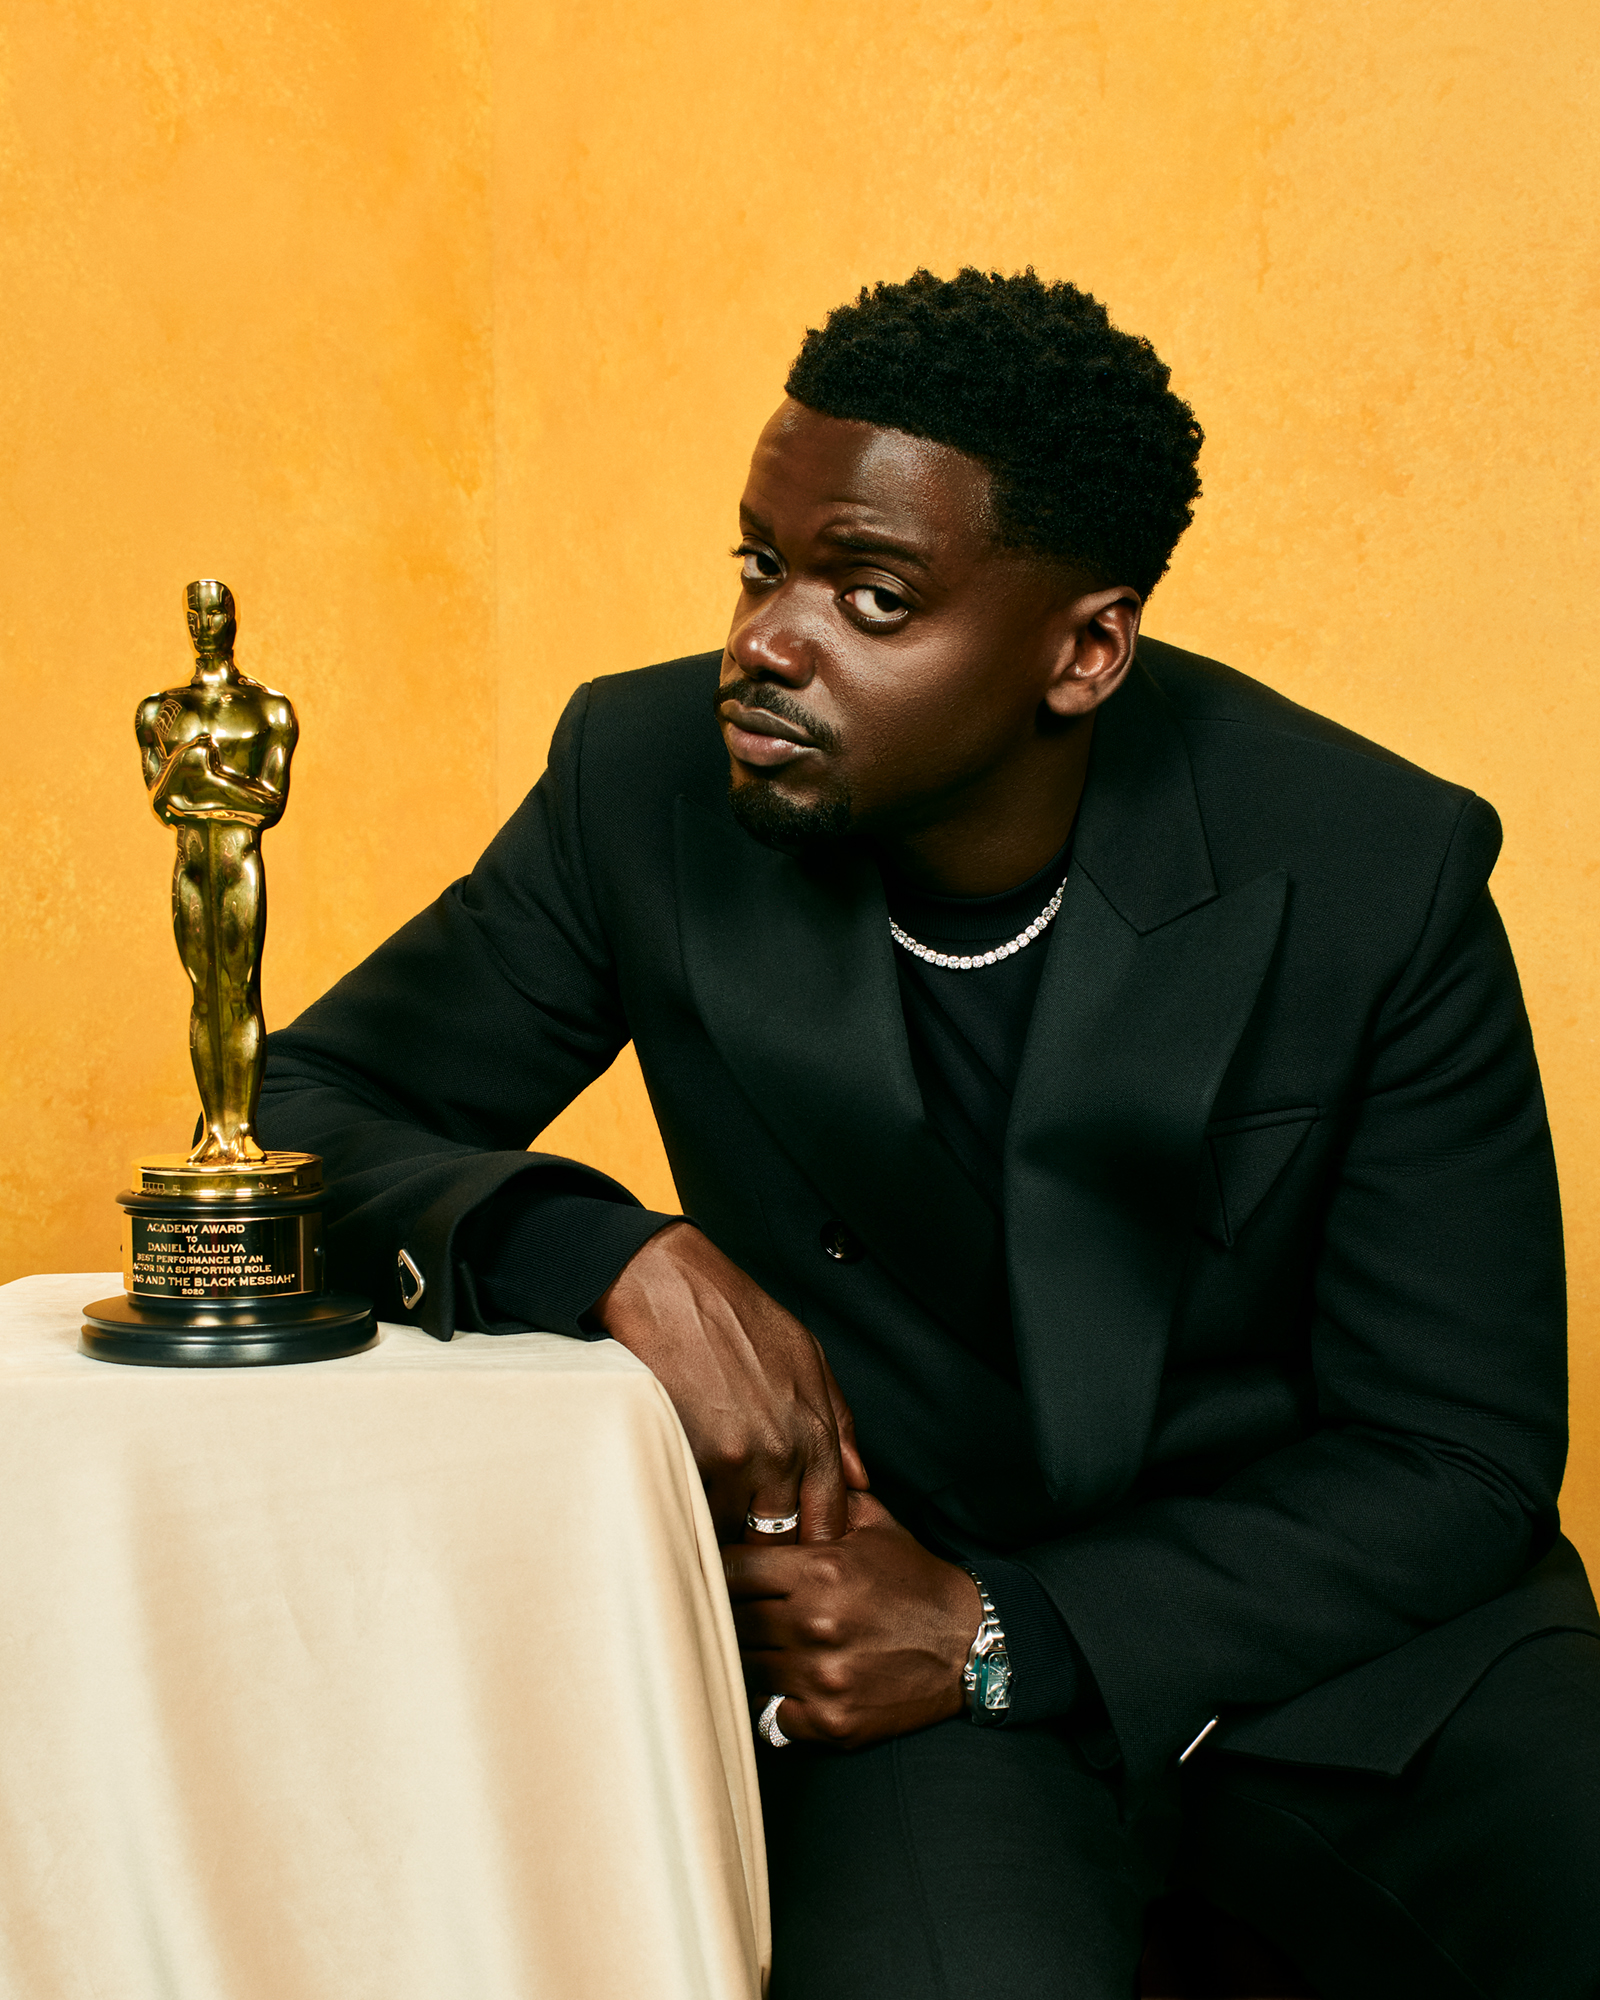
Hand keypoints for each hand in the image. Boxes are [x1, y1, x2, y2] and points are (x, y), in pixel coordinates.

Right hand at [592, 1222, 868, 1543]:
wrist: (673, 1289)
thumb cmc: (738, 1317)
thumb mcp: (808, 1356)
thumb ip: (839, 1422)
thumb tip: (859, 1478)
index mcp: (816, 1430)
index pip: (828, 1519)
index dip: (812, 1539)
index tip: (796, 1542)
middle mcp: (783, 1452)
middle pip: (786, 1538)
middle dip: (771, 1545)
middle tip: (754, 1541)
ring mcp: (737, 1459)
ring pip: (739, 1535)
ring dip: (729, 1535)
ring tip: (719, 1526)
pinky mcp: (692, 1457)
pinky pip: (699, 1514)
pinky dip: (695, 1515)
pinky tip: (692, 1501)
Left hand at [723, 1491, 981, 1749]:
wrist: (970, 1645)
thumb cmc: (916, 1582)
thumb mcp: (875, 1525)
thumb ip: (824, 1501)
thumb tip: (780, 1478)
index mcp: (821, 1569)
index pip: (733, 1568)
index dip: (723, 1568)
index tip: (723, 1571)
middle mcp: (817, 1623)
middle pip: (733, 1619)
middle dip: (732, 1612)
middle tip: (736, 1609)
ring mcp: (823, 1677)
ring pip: (746, 1667)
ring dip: (750, 1656)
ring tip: (761, 1646)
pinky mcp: (832, 1721)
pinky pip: (771, 1714)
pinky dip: (773, 1700)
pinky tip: (788, 1683)